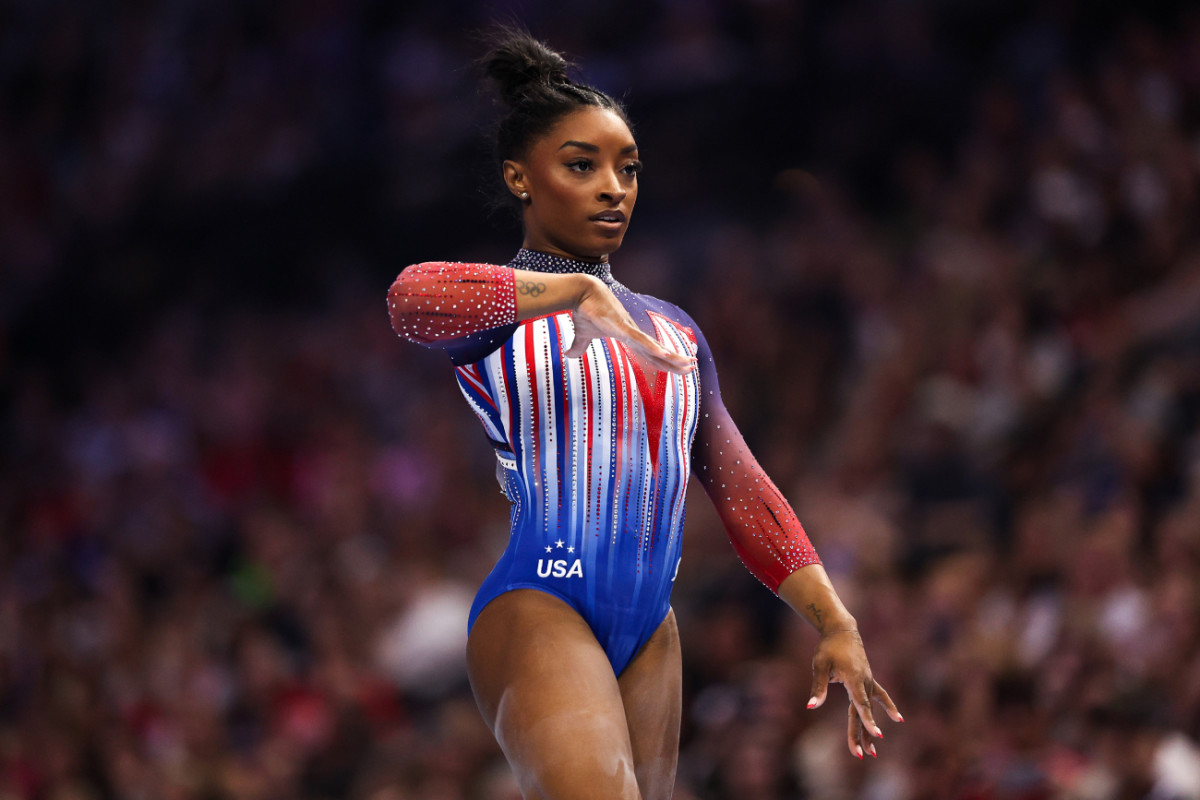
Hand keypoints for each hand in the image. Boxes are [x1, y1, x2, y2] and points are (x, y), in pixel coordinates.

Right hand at [565, 277, 694, 373]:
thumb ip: (579, 347)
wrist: (581, 293)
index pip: (649, 354)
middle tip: (692, 367)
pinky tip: (667, 354)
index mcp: (627, 337)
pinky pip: (640, 340)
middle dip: (675, 362)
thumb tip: (568, 355)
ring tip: (689, 364)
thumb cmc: (584, 310)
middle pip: (658, 353)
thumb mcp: (582, 335)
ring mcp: (629, 330)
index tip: (677, 368)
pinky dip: (653, 348)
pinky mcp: (622, 327)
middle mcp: (632, 334)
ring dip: (673, 357)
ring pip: (655, 348)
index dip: (663, 362)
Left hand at [807, 629, 901, 758]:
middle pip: (863, 712)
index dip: (868, 719)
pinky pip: (880, 696)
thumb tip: (811, 707)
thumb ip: (818, 687)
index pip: (861, 704)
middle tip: (862, 755)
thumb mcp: (819, 665)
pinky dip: (889, 707)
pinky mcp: (869, 681)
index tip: (876, 734)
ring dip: (870, 729)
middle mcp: (864, 682)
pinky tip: (899, 719)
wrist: (841, 630)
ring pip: (870, 709)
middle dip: (863, 734)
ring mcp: (868, 682)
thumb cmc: (828, 647)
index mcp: (853, 679)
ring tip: (874, 752)